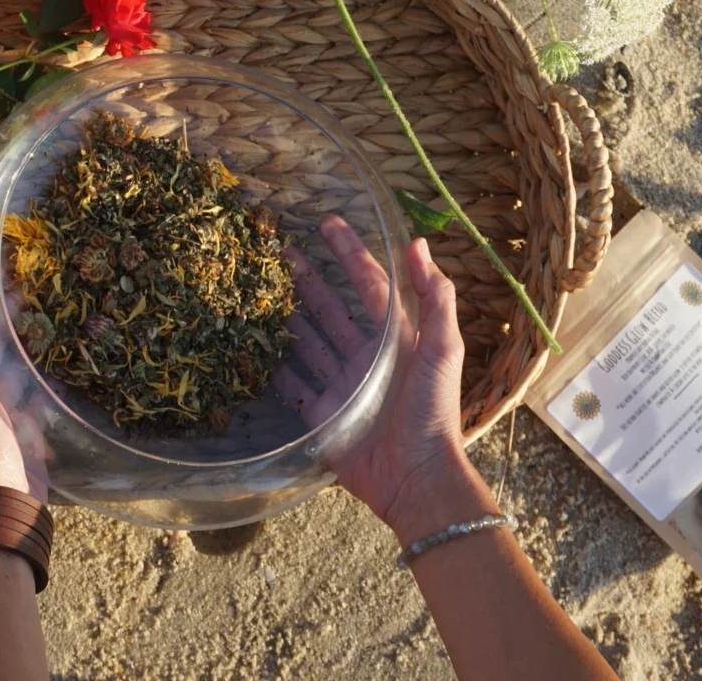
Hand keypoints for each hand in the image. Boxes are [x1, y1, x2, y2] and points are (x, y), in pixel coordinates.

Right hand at [275, 217, 470, 529]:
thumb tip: (417, 242)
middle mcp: (367, 356)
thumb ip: (435, 297)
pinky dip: (278, 369)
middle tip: (282, 250)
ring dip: (290, 315)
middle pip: (333, 308)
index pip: (369, 284)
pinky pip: (295, 387)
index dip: (350, 253)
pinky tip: (258, 347)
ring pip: (310, 341)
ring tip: (264, 288)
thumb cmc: (432, 411)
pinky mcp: (324, 415)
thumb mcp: (443, 348)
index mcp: (396, 337)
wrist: (414, 477)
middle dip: (310, 279)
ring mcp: (343, 385)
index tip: (328, 223)